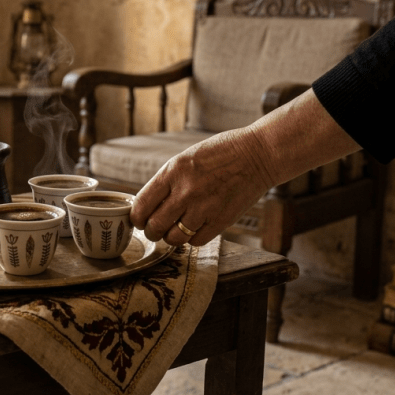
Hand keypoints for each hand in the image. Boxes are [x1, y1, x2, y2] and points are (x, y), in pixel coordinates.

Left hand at [130, 128, 276, 246]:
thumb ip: (166, 182)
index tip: (139, 220)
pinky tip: (195, 228)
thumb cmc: (220, 154)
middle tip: (155, 229)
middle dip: (151, 231)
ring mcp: (204, 208)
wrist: (258, 155)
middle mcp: (186, 191)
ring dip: (171, 237)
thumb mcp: (184, 159)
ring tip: (175, 230)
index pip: (142, 205)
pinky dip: (192, 239)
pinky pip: (196, 241)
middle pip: (155, 226)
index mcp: (172, 172)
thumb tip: (147, 206)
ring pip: (174, 238)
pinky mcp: (221, 221)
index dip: (136, 218)